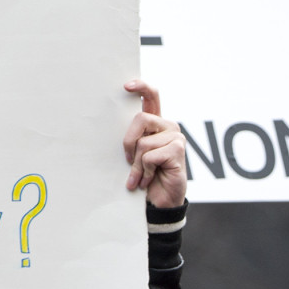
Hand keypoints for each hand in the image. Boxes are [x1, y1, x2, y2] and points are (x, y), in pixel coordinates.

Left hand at [122, 80, 185, 208]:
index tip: (126, 87)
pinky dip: (145, 171)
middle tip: (129, 161)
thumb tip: (110, 126)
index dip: (141, 87)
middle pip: (140, 118)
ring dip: (137, 165)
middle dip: (128, 142)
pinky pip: (150, 156)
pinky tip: (149, 179)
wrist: (160, 201)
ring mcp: (176, 137)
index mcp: (156, 124)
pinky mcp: (178, 150)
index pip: (152, 97)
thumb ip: (132, 139)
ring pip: (143, 142)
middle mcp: (168, 126)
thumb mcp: (135, 155)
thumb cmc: (145, 177)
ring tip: (141, 177)